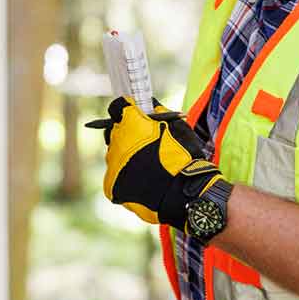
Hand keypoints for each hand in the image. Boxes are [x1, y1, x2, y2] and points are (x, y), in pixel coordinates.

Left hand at [86, 96, 223, 229]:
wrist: (186, 193)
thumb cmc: (185, 157)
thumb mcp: (178, 127)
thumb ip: (160, 113)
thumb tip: (151, 106)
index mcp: (130, 124)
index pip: (118, 108)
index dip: (128, 112)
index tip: (136, 117)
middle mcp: (116, 143)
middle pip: (115, 134)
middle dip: (128, 136)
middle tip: (146, 146)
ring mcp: (113, 166)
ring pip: (116, 156)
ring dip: (127, 158)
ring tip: (149, 168)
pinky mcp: (112, 186)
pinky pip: (116, 176)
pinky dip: (127, 178)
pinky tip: (145, 181)